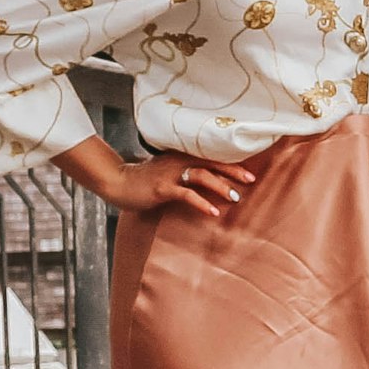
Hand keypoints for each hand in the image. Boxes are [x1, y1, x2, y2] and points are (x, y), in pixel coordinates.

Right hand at [110, 150, 253, 220]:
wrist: (118, 182)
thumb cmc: (145, 180)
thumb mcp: (168, 172)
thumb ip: (186, 174)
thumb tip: (209, 184)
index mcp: (182, 156)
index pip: (211, 157)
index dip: (231, 163)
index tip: (249, 172)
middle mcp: (179, 161)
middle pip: (212, 163)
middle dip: (233, 172)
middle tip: (251, 181)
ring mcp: (170, 174)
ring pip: (202, 176)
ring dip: (220, 187)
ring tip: (235, 198)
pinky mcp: (162, 188)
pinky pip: (186, 194)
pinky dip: (202, 203)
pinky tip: (213, 212)